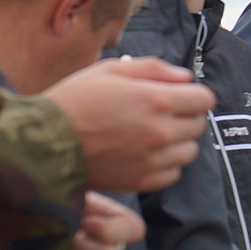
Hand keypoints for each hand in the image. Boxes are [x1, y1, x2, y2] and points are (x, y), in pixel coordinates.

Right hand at [46, 57, 212, 192]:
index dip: (193, 95)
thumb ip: (152, 69)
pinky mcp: (144, 180)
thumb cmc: (75, 101)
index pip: (204, 99)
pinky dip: (165, 163)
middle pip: (199, 124)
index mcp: (156, 100)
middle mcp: (161, 131)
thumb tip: (185, 77)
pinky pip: (173, 172)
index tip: (180, 96)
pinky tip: (144, 153)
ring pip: (190, 150)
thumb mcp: (109, 70)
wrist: (45, 142)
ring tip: (151, 134)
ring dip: (178, 141)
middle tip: (160, 113)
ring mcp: (154, 159)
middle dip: (185, 116)